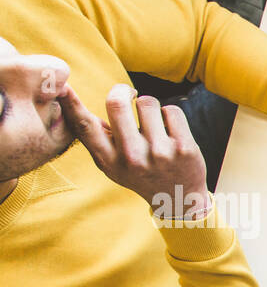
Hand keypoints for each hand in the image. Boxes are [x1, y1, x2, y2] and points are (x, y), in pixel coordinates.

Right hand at [61, 83, 208, 219]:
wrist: (179, 199)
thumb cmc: (140, 174)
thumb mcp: (112, 164)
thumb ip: (96, 138)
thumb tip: (72, 103)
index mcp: (109, 160)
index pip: (85, 127)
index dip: (71, 104)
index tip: (62, 87)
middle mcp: (132, 157)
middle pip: (116, 102)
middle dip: (123, 90)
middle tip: (129, 93)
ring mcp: (160, 153)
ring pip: (148, 102)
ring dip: (150, 106)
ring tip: (153, 123)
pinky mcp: (184, 148)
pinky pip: (172, 110)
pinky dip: (170, 114)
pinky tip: (171, 130)